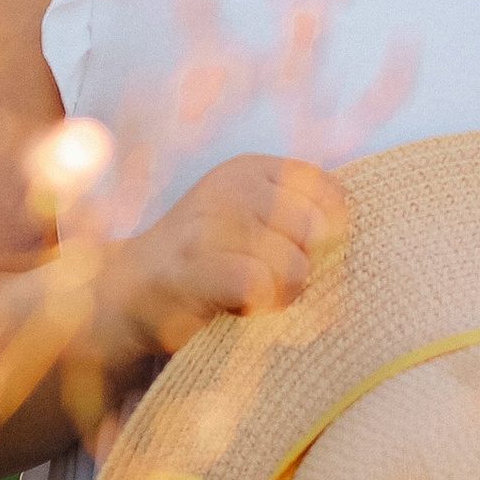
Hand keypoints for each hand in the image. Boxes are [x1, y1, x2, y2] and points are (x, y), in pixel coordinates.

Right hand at [120, 154, 345, 360]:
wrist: (126, 292)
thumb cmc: (205, 264)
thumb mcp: (251, 222)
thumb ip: (299, 219)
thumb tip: (353, 239)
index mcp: (252, 169)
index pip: (331, 195)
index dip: (330, 237)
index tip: (300, 256)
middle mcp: (232, 185)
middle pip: (318, 232)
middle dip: (306, 270)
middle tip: (269, 283)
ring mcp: (211, 222)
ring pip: (294, 266)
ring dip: (281, 298)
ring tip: (249, 296)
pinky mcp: (195, 264)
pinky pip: (260, 287)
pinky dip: (258, 310)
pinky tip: (235, 309)